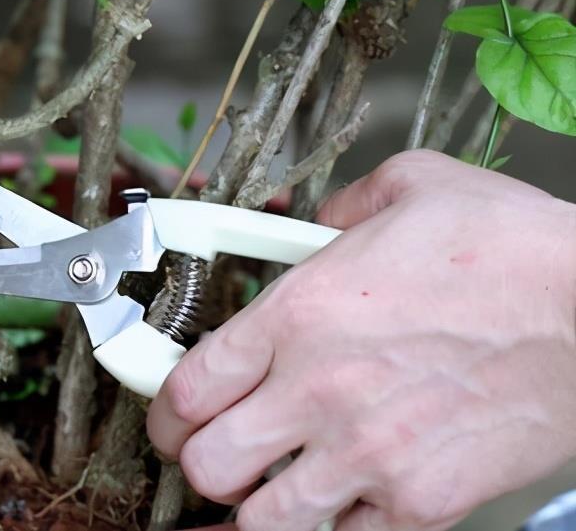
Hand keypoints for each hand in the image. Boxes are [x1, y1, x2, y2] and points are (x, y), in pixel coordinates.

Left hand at [147, 149, 575, 530]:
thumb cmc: (515, 249)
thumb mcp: (414, 185)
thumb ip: (345, 203)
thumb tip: (324, 216)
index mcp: (298, 314)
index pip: (185, 388)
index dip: (165, 412)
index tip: (174, 416)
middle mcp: (318, 390)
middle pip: (206, 466)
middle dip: (199, 465)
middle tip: (216, 454)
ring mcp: (368, 453)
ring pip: (260, 521)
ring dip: (256, 507)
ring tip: (269, 489)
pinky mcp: (422, 501)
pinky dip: (335, 526)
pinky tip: (344, 501)